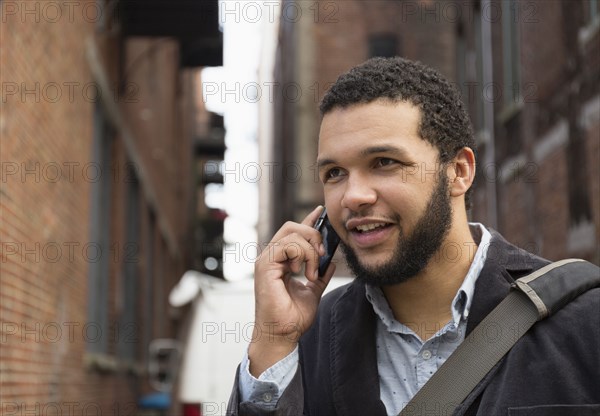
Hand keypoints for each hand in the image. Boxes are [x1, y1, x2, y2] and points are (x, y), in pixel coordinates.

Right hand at [248, 206, 335, 376]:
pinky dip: (301, 255)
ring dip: (310, 250)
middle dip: (313, 235)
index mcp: (281, 261)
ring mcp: (266, 260)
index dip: (309, 220)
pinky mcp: (264, 265)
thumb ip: (321, 275)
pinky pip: (287, 246)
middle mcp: (271, 257)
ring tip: (312, 272)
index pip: (294, 233)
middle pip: (292, 227)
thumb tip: (332, 262)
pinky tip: (304, 273)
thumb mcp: (313, 291)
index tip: (321, 212)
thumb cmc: (293, 318)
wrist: (283, 335)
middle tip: (323, 255)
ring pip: (291, 234)